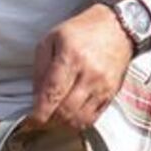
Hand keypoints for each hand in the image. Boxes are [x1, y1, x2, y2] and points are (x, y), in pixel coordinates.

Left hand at [29, 4, 131, 133]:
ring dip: (65, 123)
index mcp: (71, 56)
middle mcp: (89, 73)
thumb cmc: (82, 31)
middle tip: (42, 117)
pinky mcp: (112, 93)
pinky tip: (72, 114)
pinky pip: (94, 117)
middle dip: (50, 120)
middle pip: (66, 111)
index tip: (32, 119)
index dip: (39, 112)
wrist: (118, 27)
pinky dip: (80, 121)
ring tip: (57, 116)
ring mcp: (103, 85)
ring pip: (80, 118)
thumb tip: (36, 96)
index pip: (52, 94)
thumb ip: (40, 67)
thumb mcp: (52, 39)